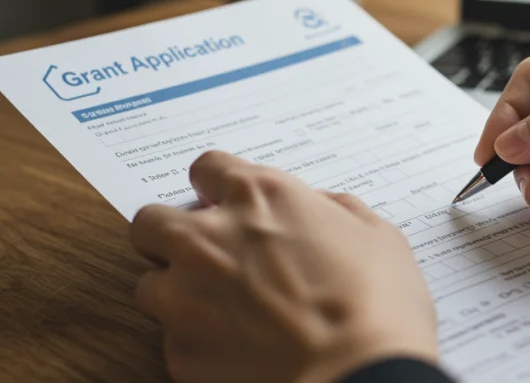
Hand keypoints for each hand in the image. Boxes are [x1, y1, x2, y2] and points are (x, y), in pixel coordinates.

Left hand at [130, 151, 436, 382]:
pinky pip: (173, 340)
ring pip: (151, 283)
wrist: (359, 381)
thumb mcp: (377, 236)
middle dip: (170, 234)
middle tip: (206, 254)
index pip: (208, 168)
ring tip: (222, 311)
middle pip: (151, 220)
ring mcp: (186, 298)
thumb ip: (334, 210)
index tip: (225, 202)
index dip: (217, 186)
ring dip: (178, 291)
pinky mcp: (180, 353)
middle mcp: (210, 239)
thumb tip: (319, 209)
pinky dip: (197, 342)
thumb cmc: (377, 310)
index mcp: (260, 198)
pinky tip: (236, 349)